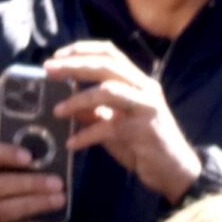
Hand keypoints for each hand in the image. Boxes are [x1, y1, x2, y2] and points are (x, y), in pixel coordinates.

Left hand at [46, 41, 202, 200]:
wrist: (174, 170)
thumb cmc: (143, 144)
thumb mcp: (114, 124)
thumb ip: (94, 112)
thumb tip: (65, 104)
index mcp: (137, 82)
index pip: (110, 53)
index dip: (83, 50)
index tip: (57, 56)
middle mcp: (145, 89)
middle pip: (107, 66)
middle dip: (75, 65)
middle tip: (48, 70)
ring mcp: (146, 108)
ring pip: (109, 91)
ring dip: (78, 99)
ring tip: (57, 111)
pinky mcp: (144, 130)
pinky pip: (109, 127)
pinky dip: (86, 135)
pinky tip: (71, 144)